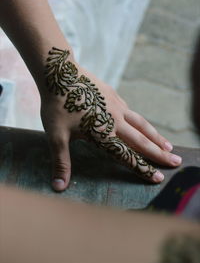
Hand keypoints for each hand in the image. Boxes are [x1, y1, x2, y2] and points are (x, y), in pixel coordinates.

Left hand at [40, 47, 181, 190]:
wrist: (60, 73)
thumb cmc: (57, 106)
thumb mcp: (56, 136)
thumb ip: (61, 163)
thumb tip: (58, 188)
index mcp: (102, 133)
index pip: (127, 156)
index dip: (143, 168)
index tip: (159, 177)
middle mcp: (115, 121)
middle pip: (142, 141)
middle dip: (160, 153)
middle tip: (176, 161)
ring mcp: (117, 106)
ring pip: (142, 124)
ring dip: (156, 136)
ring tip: (168, 145)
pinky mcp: (114, 95)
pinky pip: (131, 111)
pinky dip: (140, 121)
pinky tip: (142, 124)